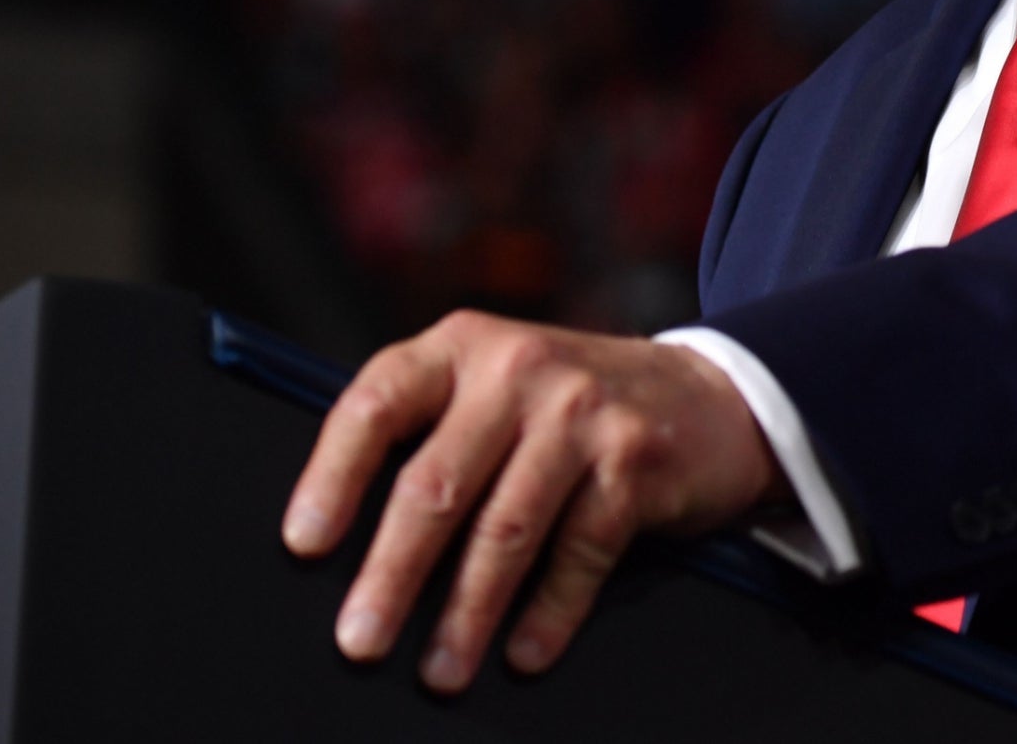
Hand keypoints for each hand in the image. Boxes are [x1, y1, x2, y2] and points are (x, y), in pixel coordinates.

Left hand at [281, 312, 782, 692]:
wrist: (711, 394)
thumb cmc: (573, 408)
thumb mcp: (498, 388)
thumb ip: (435, 433)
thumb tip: (348, 546)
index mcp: (463, 346)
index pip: (376, 403)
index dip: (332, 477)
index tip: (304, 545)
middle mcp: (519, 367)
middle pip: (435, 484)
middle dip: (391, 574)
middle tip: (359, 640)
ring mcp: (581, 411)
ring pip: (504, 529)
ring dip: (466, 612)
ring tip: (440, 670)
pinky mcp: (634, 459)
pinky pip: (579, 552)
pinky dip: (548, 611)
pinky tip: (525, 651)